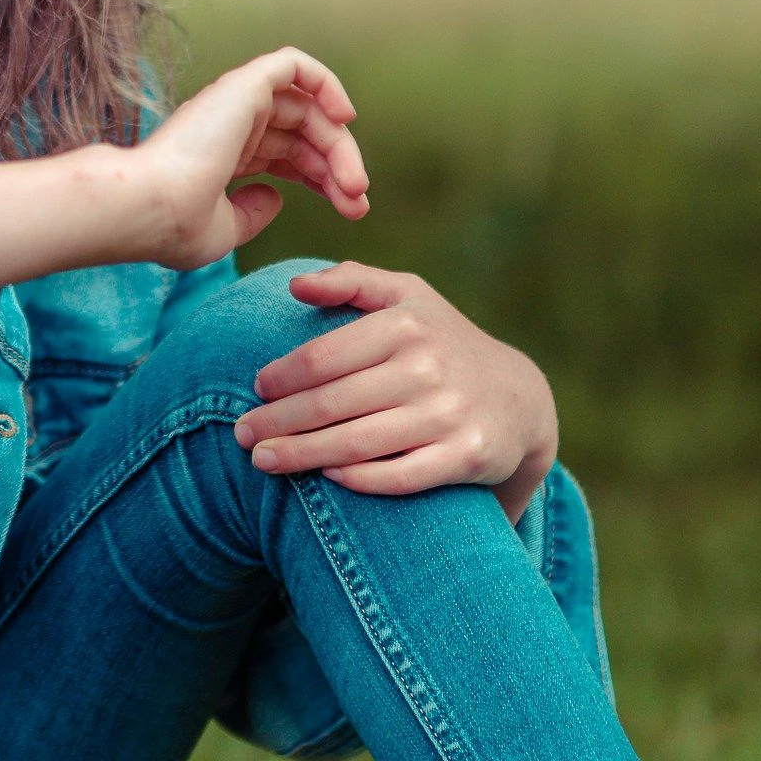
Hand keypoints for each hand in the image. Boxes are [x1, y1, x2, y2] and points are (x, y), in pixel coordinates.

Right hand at [135, 46, 369, 269]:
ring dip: (339, 143)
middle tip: (358, 203)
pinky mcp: (243, 85)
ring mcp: (235, 102)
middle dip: (338, 167)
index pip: (288, 155)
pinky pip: (293, 65)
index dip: (324, 180)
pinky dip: (325, 82)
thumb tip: (276, 196)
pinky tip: (345, 118)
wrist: (149, 208)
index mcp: (224, 156)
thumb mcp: (223, 230)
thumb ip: (251, 214)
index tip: (351, 211)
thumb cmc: (174, 227)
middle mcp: (230, 124)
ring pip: (307, 108)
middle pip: (304, 134)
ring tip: (355, 184)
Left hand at [234, 262, 557, 522]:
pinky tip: (327, 478)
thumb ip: (351, 281)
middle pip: (332, 403)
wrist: (518, 399)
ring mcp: (448, 414)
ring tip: (263, 462)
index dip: (282, 376)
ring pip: (358, 442)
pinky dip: (360, 479)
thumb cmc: (441, 342)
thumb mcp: (407, 296)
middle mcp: (428, 367)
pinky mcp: (466, 457)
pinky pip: (402, 475)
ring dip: (302, 455)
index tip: (255, 390)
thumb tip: (295, 285)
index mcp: (405, 324)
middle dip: (278, 422)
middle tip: (242, 436)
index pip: (324, 356)